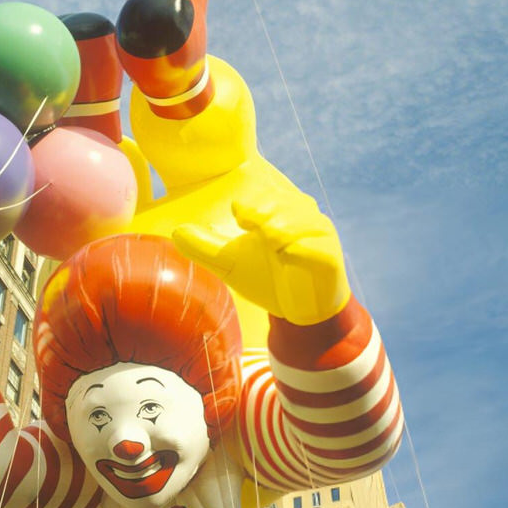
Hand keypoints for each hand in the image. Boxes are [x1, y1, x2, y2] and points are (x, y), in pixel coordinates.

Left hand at [172, 195, 349, 326]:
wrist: (301, 313)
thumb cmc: (268, 279)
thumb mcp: (231, 264)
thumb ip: (205, 247)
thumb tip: (176, 232)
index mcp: (280, 209)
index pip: (265, 195)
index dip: (250, 204)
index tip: (237, 216)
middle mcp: (303, 216)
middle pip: (283, 204)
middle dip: (264, 212)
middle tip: (249, 223)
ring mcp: (320, 235)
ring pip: (301, 222)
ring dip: (282, 229)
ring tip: (269, 240)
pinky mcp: (331, 257)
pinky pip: (318, 249)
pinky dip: (302, 250)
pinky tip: (287, 255)